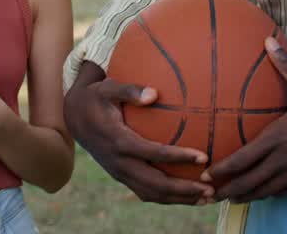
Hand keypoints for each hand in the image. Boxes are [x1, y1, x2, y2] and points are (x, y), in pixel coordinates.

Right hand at [63, 64, 212, 204]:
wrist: (74, 117)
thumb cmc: (96, 98)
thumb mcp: (108, 88)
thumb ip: (130, 90)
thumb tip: (154, 93)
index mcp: (118, 141)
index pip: (152, 153)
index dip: (178, 157)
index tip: (203, 157)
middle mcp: (119, 162)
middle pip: (155, 184)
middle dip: (184, 189)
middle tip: (211, 189)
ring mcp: (120, 172)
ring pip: (152, 193)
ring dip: (179, 199)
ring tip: (207, 198)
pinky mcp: (121, 176)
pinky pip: (146, 192)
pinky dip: (167, 198)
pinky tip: (188, 195)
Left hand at [207, 36, 286, 201]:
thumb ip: (286, 65)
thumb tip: (268, 40)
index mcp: (279, 136)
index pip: (244, 158)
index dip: (223, 168)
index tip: (206, 172)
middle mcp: (284, 158)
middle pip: (249, 180)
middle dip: (226, 188)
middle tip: (207, 192)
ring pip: (263, 190)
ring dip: (243, 195)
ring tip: (226, 198)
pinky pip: (280, 192)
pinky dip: (264, 195)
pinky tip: (256, 195)